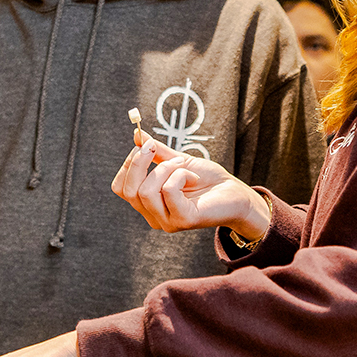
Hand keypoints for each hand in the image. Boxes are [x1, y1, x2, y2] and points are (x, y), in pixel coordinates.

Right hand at [111, 133, 268, 241]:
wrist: (236, 193)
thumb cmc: (208, 179)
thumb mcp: (178, 161)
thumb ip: (157, 153)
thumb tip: (138, 135)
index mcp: (148, 204)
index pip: (120, 188)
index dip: (127, 164)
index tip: (144, 146)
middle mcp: (154, 216)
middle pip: (128, 191)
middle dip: (138, 163)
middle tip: (153, 147)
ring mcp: (167, 221)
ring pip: (146, 191)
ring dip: (164, 169)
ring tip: (183, 165)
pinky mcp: (183, 220)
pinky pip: (169, 190)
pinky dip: (180, 175)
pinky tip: (193, 177)